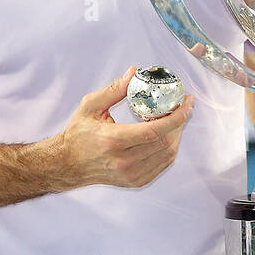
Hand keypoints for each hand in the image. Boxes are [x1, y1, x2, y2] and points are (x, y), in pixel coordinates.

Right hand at [57, 66, 195, 187]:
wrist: (67, 164)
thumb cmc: (78, 135)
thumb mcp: (90, 106)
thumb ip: (114, 90)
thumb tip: (134, 72)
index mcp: (113, 141)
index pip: (154, 131)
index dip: (176, 117)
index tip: (186, 103)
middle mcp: (124, 161)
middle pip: (165, 142)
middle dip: (180, 122)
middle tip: (182, 107)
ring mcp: (131, 174)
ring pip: (168, 154)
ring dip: (177, 135)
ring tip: (174, 119)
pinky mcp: (136, 181)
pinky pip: (162, 164)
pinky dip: (170, 148)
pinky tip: (166, 135)